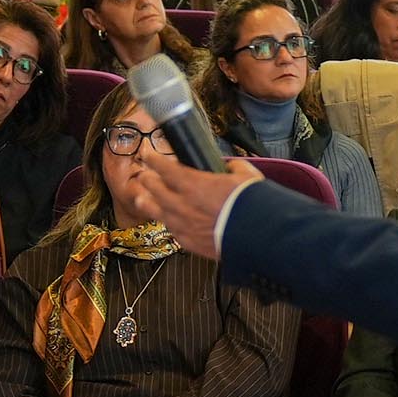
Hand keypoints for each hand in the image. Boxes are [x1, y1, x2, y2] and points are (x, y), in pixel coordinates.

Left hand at [128, 141, 264, 258]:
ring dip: (147, 202)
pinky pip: (171, 230)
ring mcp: (182, 225)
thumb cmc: (251, 206)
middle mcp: (181, 204)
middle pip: (154, 188)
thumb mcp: (246, 176)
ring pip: (156, 211)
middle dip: (148, 179)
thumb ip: (234, 169)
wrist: (257, 236)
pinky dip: (168, 223)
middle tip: (145, 175)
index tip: (147, 154)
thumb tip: (231, 167)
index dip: (153, 159)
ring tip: (141, 198)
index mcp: (193, 184)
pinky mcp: (188, 242)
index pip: (164, 167)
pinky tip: (167, 221)